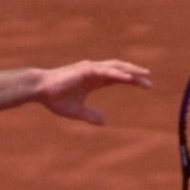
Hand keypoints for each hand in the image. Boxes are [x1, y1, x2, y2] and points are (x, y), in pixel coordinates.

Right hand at [36, 60, 152, 125]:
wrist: (39, 89)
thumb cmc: (54, 98)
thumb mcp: (77, 111)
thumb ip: (90, 115)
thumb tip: (105, 122)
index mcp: (93, 79)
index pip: (117, 78)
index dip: (132, 81)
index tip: (146, 86)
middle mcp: (94, 71)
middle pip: (120, 70)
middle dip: (136, 75)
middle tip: (150, 82)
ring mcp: (90, 68)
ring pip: (116, 67)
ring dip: (131, 71)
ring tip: (145, 75)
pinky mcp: (85, 69)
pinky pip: (106, 71)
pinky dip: (118, 74)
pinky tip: (129, 78)